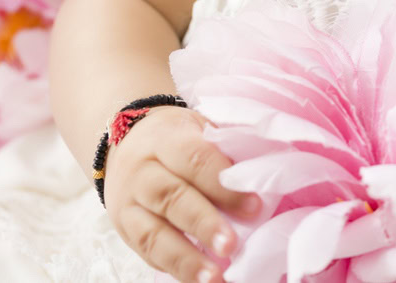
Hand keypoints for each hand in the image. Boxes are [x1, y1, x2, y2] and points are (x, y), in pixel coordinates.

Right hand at [102, 105, 262, 282]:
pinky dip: (175, 269)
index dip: (224, 184)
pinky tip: (200, 280)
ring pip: (152, 234)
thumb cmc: (180, 137)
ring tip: (215, 277)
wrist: (126, 142)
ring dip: (185, 259)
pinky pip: (146, 253)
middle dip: (204, 224)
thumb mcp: (202, 127)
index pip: (195, 159)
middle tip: (232, 245)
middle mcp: (141, 172)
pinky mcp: (124, 230)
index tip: (255, 206)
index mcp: (166, 139)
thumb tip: (271, 172)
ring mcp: (127, 204)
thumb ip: (230, 147)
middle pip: (170, 198)